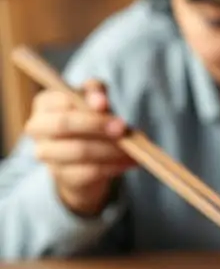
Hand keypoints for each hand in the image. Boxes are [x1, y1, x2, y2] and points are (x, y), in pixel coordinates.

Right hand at [26, 80, 133, 216]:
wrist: (81, 160)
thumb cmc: (87, 120)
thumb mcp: (92, 100)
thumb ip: (95, 92)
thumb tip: (100, 101)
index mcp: (44, 104)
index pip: (60, 99)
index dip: (84, 101)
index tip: (106, 104)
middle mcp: (38, 128)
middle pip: (64, 124)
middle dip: (96, 125)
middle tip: (122, 128)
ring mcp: (47, 155)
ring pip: (79, 151)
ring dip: (110, 149)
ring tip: (132, 148)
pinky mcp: (61, 176)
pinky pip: (90, 172)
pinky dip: (114, 166)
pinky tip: (128, 161)